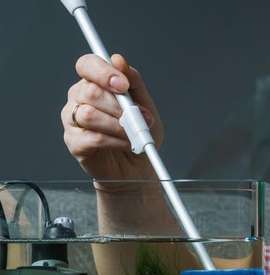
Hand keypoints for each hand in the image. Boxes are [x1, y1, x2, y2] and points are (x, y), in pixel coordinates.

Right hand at [61, 53, 164, 183]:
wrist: (138, 166)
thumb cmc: (139, 133)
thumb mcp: (145, 105)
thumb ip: (134, 82)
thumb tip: (119, 60)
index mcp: (94, 83)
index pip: (87, 65)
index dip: (103, 72)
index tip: (123, 85)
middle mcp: (79, 98)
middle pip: (89, 91)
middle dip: (118, 107)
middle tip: (137, 118)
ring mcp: (73, 119)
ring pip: (88, 115)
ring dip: (117, 126)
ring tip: (133, 135)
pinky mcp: (74, 142)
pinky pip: (91, 137)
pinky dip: (114, 142)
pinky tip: (125, 144)